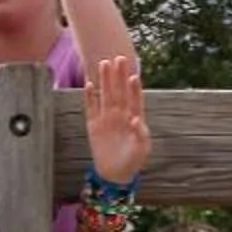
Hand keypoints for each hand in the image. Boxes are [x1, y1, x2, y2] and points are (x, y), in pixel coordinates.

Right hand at [82, 54, 150, 186]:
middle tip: (120, 58)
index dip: (134, 88)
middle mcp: (120, 114)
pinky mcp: (94, 124)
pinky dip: (90, 97)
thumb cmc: (133, 160)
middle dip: (120, 76)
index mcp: (134, 118)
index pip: (135, 100)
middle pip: (120, 91)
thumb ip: (141, 134)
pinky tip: (89, 84)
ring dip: (105, 80)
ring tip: (104, 63)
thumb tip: (136, 119)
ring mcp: (106, 118)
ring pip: (106, 95)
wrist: (115, 173)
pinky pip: (91, 107)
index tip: (134, 76)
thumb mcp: (142, 149)